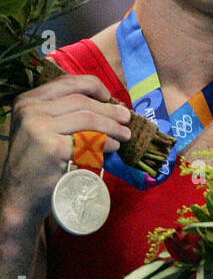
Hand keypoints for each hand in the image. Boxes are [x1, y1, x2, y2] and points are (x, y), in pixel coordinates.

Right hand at [0, 75, 130, 228]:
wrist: (20, 195)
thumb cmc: (38, 161)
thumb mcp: (43, 128)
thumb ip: (65, 111)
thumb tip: (108, 103)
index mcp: (28, 100)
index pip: (68, 82)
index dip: (94, 86)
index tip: (110, 97)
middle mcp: (30, 110)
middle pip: (82, 101)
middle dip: (109, 110)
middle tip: (126, 119)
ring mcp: (39, 128)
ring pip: (88, 119)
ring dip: (112, 127)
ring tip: (124, 135)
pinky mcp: (51, 147)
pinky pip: (89, 140)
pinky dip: (106, 143)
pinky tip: (112, 148)